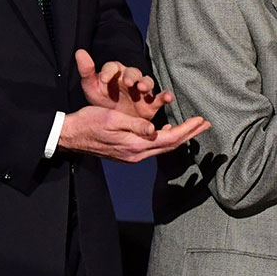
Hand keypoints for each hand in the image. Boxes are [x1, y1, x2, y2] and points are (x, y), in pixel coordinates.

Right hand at [57, 105, 210, 162]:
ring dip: (180, 136)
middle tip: (205, 124)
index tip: (200, 120)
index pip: (169, 139)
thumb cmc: (89, 122)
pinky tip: (171, 132)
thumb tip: (154, 129)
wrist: (70, 136)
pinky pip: (153, 148)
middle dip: (189, 134)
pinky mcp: (128, 154)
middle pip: (170, 145)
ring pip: (163, 147)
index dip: (187, 130)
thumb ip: (134, 125)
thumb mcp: (112, 119)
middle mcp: (136, 154)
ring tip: (194, 127)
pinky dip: (166, 139)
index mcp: (134, 145)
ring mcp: (132, 156)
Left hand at [76, 48, 171, 120]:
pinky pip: (160, 97)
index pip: (113, 67)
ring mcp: (142, 90)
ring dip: (146, 83)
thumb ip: (86, 71)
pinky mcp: (151, 103)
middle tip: (127, 82)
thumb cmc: (102, 101)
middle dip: (131, 76)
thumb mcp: (91, 87)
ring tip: (142, 88)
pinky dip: (166, 96)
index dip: (109, 71)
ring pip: (147, 82)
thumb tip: (79, 52)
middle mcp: (130, 79)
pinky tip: (168, 97)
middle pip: (133, 72)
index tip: (103, 80)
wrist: (112, 122)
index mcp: (115, 73)